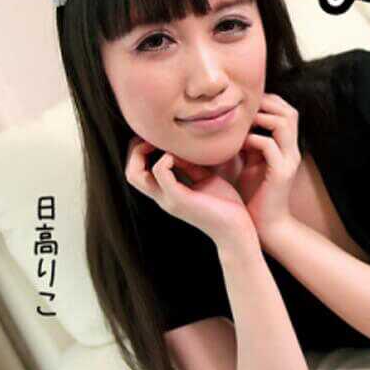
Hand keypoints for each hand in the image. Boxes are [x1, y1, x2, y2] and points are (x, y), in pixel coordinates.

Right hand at [124, 136, 257, 248]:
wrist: (237, 231)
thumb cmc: (226, 206)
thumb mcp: (206, 179)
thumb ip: (190, 166)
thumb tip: (178, 150)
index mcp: (168, 193)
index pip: (139, 172)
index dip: (142, 152)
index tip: (159, 139)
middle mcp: (163, 197)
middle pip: (131, 173)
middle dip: (136, 150)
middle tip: (154, 139)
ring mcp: (169, 199)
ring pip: (136, 175)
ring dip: (142, 153)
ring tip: (161, 145)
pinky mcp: (180, 199)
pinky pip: (160, 173)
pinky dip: (164, 160)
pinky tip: (176, 156)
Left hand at [235, 93, 301, 243]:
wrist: (267, 225)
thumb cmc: (254, 195)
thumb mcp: (249, 164)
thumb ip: (246, 145)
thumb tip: (229, 126)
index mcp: (286, 147)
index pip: (286, 111)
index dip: (267, 103)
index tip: (244, 108)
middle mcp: (291, 151)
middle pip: (290, 112)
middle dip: (266, 105)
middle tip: (242, 111)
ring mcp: (289, 161)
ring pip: (284, 122)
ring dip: (261, 118)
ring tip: (242, 125)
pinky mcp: (282, 173)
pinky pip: (271, 146)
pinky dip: (254, 140)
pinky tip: (240, 145)